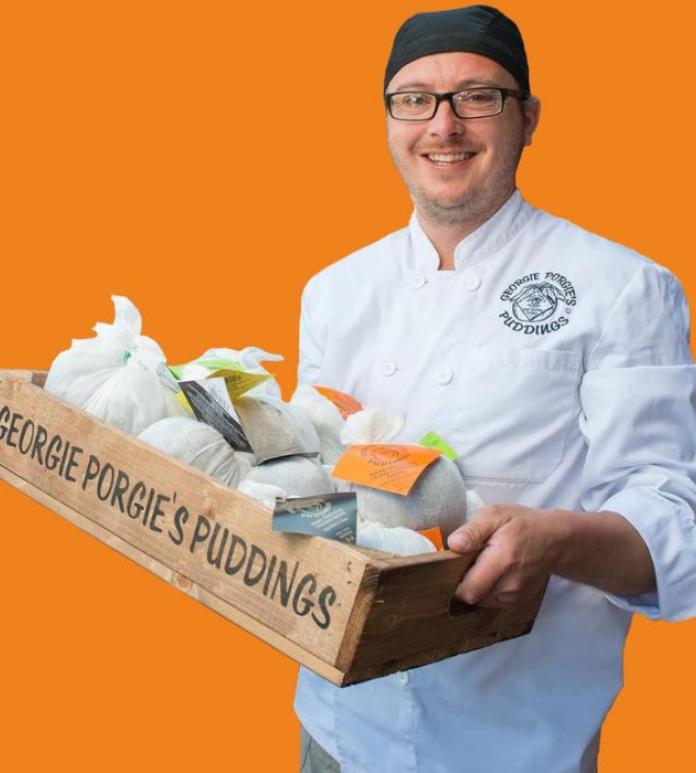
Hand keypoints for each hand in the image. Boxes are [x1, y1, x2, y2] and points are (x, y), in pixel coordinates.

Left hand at [447, 504, 568, 607]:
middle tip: (466, 562)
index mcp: (502, 561)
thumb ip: (473, 530)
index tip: (452, 563)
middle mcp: (510, 584)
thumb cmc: (522, 523)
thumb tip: (454, 545)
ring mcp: (515, 595)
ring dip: (475, 586)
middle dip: (462, 582)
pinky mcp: (517, 600)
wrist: (555, 540)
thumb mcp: (495, 514)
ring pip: (480, 600)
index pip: (468, 589)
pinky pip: (491, 601)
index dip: (453, 579)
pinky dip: (486, 589)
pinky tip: (491, 572)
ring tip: (481, 564)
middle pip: (472, 597)